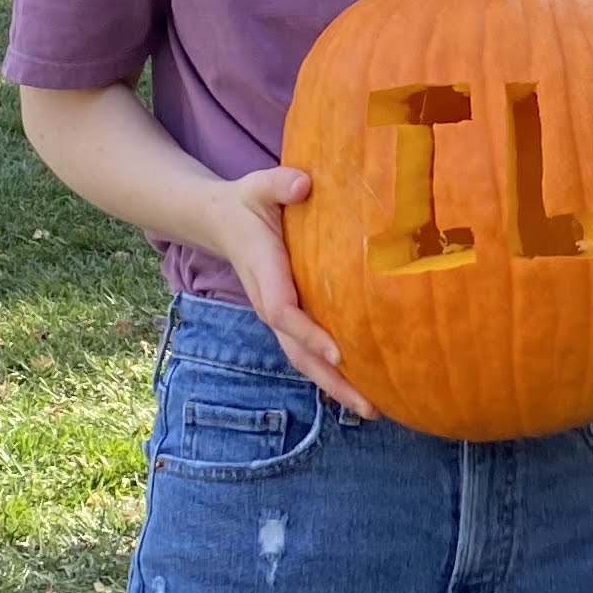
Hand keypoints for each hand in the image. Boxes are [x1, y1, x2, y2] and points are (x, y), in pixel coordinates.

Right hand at [194, 165, 374, 415]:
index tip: (339, 352)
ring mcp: (279, 313)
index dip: (308, 333)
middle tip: (367, 406)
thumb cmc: (249, 202)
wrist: (221, 221)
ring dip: (335, 385)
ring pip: (303, 358)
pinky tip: (361, 387)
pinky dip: (332, 371)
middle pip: (296, 351)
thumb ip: (279, 183)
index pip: (283, 311)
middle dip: (330, 379)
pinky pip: (308, 350)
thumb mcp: (259, 185)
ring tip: (371, 409)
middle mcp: (271, 302)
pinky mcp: (289, 316)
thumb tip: (303, 184)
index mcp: (265, 273)